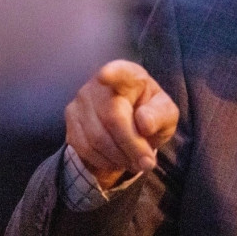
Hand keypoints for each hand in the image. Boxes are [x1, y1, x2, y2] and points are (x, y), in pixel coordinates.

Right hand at [65, 59, 178, 189]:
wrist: (128, 125)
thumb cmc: (149, 114)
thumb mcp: (165, 114)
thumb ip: (160, 115)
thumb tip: (144, 123)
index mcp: (129, 75)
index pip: (120, 72)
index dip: (112, 74)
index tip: (105, 76)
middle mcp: (99, 85)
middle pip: (112, 118)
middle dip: (132, 146)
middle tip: (147, 163)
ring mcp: (81, 101)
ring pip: (96, 138)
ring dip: (119, 157)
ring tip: (134, 162)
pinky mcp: (71, 119)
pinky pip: (85, 148)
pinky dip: (104, 161)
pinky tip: (117, 160)